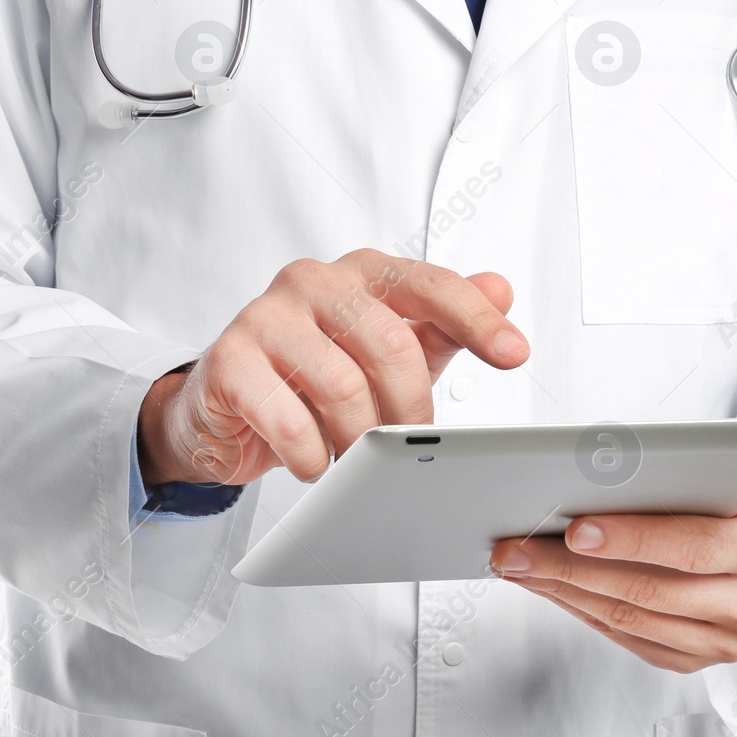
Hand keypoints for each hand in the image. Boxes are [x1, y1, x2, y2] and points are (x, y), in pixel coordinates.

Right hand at [139, 249, 528, 485]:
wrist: (222, 409)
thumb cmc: (312, 376)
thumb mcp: (385, 353)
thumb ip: (440, 326)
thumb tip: (501, 288)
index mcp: (361, 274)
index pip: (430, 285)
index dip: (477, 320)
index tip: (514, 354)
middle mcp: (313, 282)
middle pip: (391, 344)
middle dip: (409, 410)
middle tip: (406, 447)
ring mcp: (265, 316)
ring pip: (342, 385)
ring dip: (357, 439)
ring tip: (353, 460)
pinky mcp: (228, 360)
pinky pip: (287, 418)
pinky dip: (311, 455)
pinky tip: (312, 463)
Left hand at [489, 478, 736, 671]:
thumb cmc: (736, 500)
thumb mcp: (736, 470)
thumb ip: (720, 458)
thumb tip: (703, 443)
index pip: (692, 547)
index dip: (632, 540)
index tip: (575, 529)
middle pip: (650, 592)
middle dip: (573, 569)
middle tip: (518, 549)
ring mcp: (727, 639)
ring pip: (631, 620)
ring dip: (564, 591)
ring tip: (519, 563)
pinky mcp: (696, 658)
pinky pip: (628, 639)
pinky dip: (581, 610)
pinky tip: (547, 585)